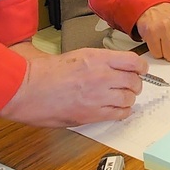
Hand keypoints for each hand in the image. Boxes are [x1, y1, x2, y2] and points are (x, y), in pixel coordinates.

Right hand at [0, 47, 147, 126]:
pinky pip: (119, 114)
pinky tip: (118, 109)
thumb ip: (100, 61)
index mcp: (98, 58)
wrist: (29, 89)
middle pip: (134, 81)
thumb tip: (118, 68)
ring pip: (129, 98)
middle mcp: (102, 76)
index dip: (141, 67)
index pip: (133, 61)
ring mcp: (98, 96)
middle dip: (135, 84)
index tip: (141, 70)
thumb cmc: (46, 72)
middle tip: (130, 86)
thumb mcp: (78, 55)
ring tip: (121, 98)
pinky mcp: (92, 114)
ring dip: (128, 99)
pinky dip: (123, 112)